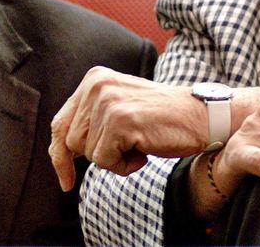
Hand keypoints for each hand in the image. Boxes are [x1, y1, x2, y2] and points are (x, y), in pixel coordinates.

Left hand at [49, 67, 208, 190]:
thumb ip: (90, 121)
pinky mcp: (120, 121)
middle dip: (98, 154)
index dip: (59, 156)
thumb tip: (59, 153)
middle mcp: (96, 85)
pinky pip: (105, 161)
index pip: (60, 123)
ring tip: (139, 143)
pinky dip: (124, 166)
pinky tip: (144, 151)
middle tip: (129, 145)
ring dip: (114, 159)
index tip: (65, 180)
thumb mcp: (119, 109)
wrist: (200, 116)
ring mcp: (108, 101)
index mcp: (93, 79)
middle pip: (72, 142)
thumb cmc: (161, 119)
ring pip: (88, 154)